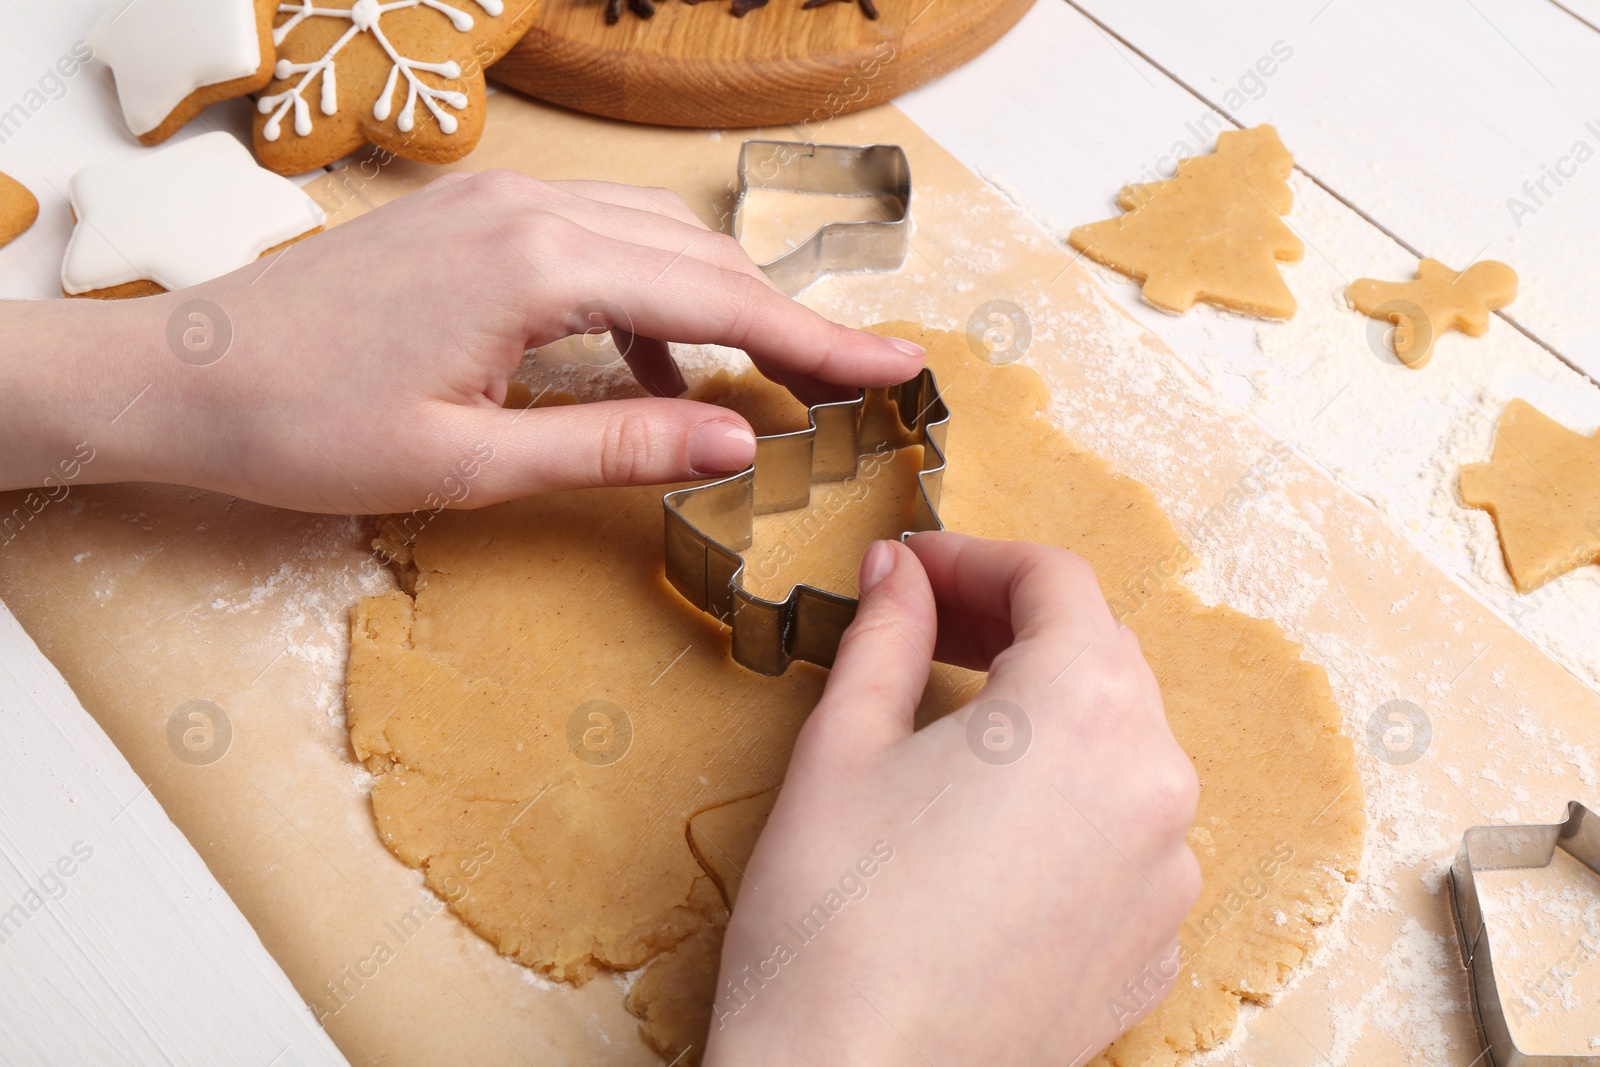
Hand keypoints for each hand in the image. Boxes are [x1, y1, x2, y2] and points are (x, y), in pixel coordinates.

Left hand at [1, 172, 922, 511]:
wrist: (183, 379)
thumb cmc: (308, 430)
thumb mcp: (471, 463)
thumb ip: (617, 444)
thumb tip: (739, 441)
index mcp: (538, 266)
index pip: (716, 302)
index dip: (816, 340)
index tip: (896, 367)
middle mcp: (530, 209)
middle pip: (699, 257)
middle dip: (784, 321)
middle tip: (854, 381)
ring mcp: (498, 202)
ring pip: (654, 241)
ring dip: (718, 307)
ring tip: (768, 383)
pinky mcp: (474, 216)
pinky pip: (597, 243)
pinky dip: (646, 301)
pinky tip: (651, 369)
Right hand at [703, 533, 1200, 1065]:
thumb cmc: (834, 918)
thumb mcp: (844, 745)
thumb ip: (887, 636)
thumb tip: (898, 575)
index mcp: (1085, 705)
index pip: (1053, 581)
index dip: (974, 557)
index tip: (912, 568)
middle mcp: (1155, 780)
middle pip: (1098, 654)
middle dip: (1012, 624)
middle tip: (925, 625)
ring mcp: (1167, 873)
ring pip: (1120, 744)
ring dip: (1047, 711)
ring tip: (957, 724)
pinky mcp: (1154, 946)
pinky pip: (1126, 835)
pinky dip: (1070, 801)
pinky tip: (994, 824)